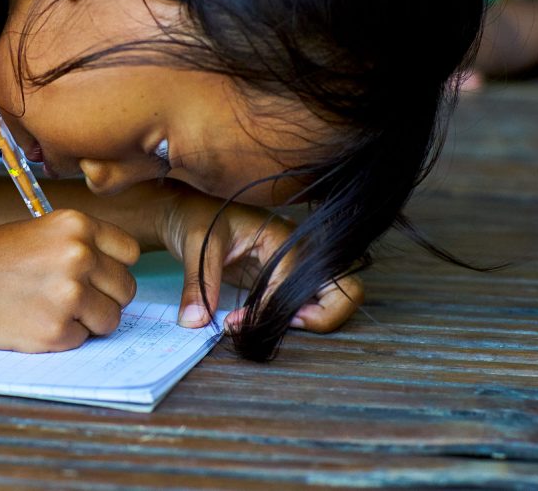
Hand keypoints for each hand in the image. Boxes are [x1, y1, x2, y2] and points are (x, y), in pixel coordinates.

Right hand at [0, 209, 138, 352]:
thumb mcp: (41, 232)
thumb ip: (82, 246)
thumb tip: (119, 276)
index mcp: (77, 224)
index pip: (129, 254)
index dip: (112, 268)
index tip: (94, 275)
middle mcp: (79, 255)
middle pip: (126, 289)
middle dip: (103, 298)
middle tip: (69, 299)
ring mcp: (69, 294)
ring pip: (110, 319)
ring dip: (87, 321)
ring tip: (50, 310)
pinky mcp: (56, 330)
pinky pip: (82, 340)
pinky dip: (62, 338)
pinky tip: (33, 322)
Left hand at [155, 185, 362, 333]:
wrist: (192, 211)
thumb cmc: (197, 217)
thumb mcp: (196, 244)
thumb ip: (198, 282)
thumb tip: (195, 321)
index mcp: (282, 235)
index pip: (295, 281)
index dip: (269, 309)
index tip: (236, 322)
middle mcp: (300, 250)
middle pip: (344, 288)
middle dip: (322, 316)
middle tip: (282, 325)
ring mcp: (300, 265)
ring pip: (337, 298)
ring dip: (315, 320)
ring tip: (274, 326)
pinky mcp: (289, 278)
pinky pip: (312, 303)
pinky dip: (301, 318)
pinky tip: (267, 321)